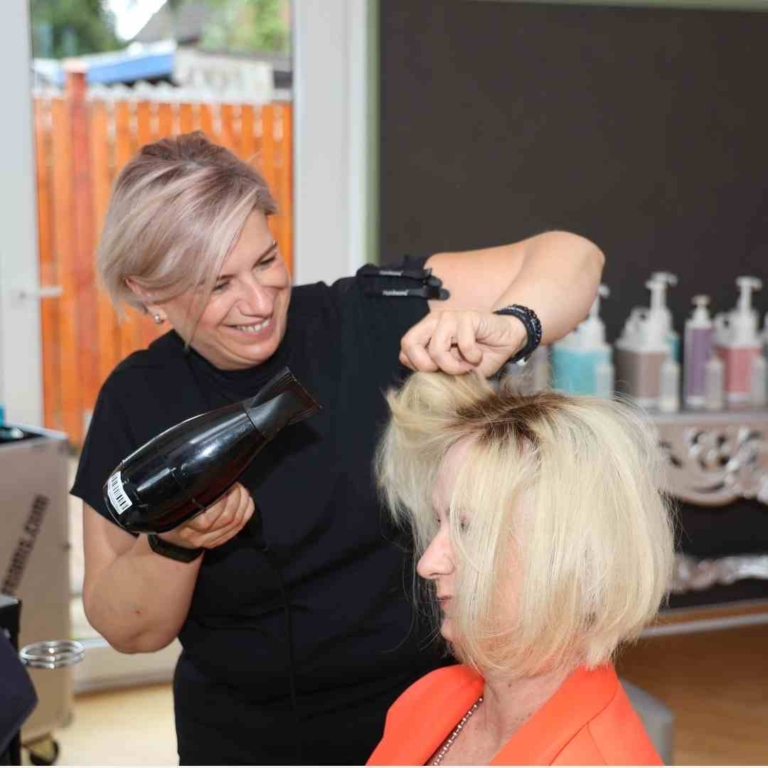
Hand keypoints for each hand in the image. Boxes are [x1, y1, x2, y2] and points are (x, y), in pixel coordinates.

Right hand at [158, 483, 254, 550]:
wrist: (171, 537)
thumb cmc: (172, 512)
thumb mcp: (174, 498)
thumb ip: (190, 488)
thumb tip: (210, 471)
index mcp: (183, 523)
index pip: (208, 515)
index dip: (222, 497)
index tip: (223, 482)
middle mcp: (196, 535)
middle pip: (227, 517)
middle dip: (236, 497)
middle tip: (234, 484)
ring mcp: (209, 540)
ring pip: (235, 522)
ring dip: (243, 502)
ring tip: (240, 490)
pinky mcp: (219, 541)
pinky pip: (239, 527)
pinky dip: (247, 511)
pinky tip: (246, 501)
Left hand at [399, 310, 526, 376]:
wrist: (505, 340)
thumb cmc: (477, 356)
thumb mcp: (452, 367)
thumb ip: (432, 367)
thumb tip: (413, 368)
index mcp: (426, 331)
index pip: (405, 346)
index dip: (416, 364)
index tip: (435, 372)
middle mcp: (434, 321)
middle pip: (409, 343)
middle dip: (425, 365)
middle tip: (445, 371)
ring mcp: (450, 317)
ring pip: (436, 348)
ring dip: (453, 366)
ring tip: (466, 366)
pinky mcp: (467, 317)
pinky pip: (463, 344)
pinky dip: (472, 357)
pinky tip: (478, 356)